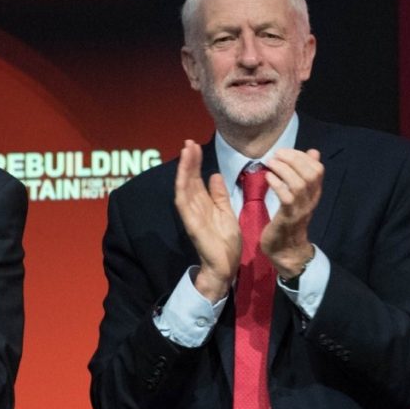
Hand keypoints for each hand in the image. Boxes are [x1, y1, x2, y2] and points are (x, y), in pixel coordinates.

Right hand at [174, 140, 241, 301]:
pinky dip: (182, 188)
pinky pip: (183, 203)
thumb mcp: (227, 212)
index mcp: (204, 204)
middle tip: (189, 142)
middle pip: (189, 179)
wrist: (226, 266)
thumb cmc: (226, 242)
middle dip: (189, 161)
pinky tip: (183, 176)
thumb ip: (219, 195)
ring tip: (186, 151)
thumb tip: (214, 175)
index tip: (195, 146)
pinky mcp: (191, 223)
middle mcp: (194, 207)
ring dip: (184, 169)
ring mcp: (191, 214)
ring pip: (184, 187)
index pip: (197, 179)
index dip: (196, 162)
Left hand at [262, 148, 322, 276]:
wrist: (286, 250)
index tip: (285, 152)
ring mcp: (300, 209)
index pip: (317, 169)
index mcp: (314, 193)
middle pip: (311, 173)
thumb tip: (313, 152)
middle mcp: (311, 200)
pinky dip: (277, 184)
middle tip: (276, 155)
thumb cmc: (289, 221)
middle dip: (293, 159)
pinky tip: (268, 178)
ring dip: (283, 169)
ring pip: (299, 183)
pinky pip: (286, 197)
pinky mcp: (288, 217)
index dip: (302, 156)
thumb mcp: (298, 196)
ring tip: (270, 163)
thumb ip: (304, 175)